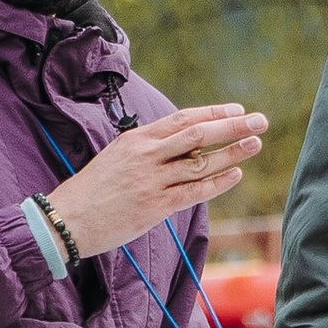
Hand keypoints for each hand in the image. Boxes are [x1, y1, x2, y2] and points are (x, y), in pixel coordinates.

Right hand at [42, 103, 267, 256]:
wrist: (67, 219)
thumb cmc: (92, 190)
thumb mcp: (117, 157)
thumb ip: (147, 149)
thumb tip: (180, 146)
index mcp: (137, 139)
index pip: (182, 119)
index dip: (213, 113)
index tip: (237, 109)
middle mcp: (146, 155)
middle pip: (197, 134)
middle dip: (232, 125)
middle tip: (260, 120)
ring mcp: (151, 180)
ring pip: (200, 162)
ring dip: (231, 152)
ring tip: (255, 143)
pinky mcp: (154, 206)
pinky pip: (193, 192)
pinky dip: (217, 182)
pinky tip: (236, 174)